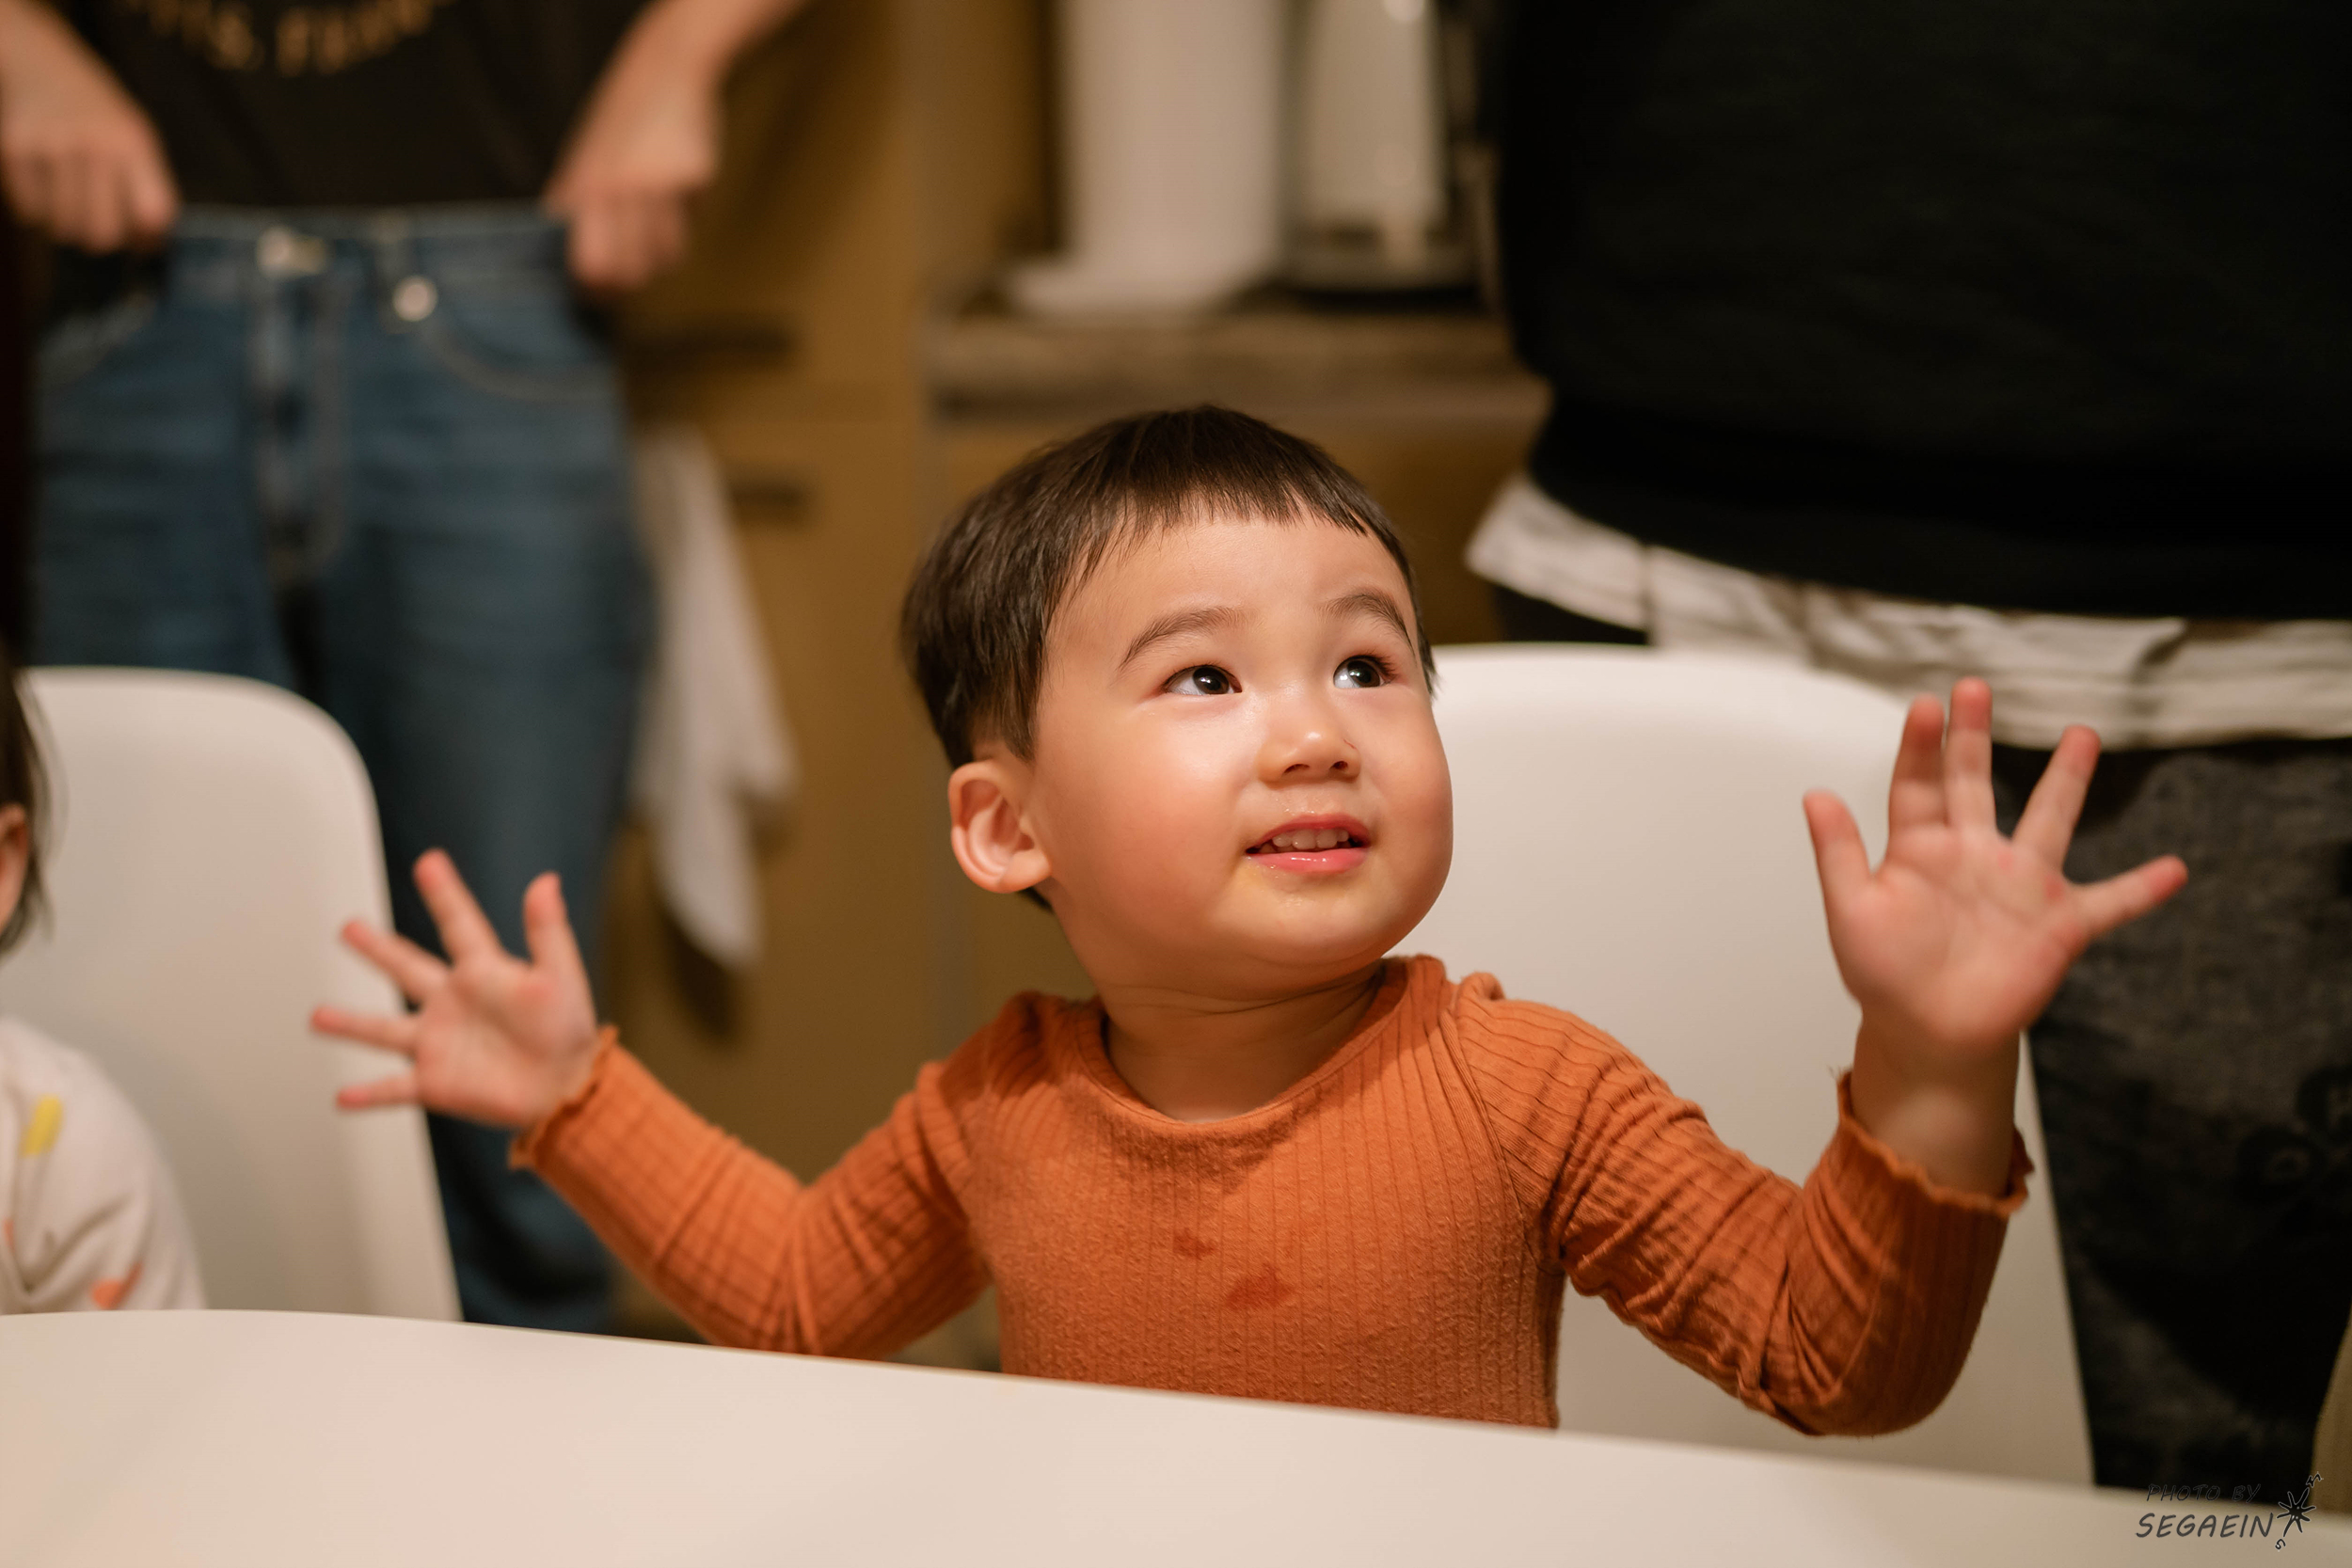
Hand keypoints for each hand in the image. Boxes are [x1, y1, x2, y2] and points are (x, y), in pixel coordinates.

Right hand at [0, 0, 177, 250]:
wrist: (40, 63)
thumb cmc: (100, 116)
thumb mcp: (136, 138)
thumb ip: (148, 189)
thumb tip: (147, 248)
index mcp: (134, 143)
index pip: (152, 215)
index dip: (149, 238)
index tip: (141, 237)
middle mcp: (93, 144)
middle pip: (103, 233)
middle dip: (103, 241)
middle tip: (99, 228)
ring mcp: (49, 147)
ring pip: (63, 229)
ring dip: (68, 228)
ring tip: (71, 203)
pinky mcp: (13, 151)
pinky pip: (30, 213)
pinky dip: (39, 212)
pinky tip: (45, 188)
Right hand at [312, 851, 603, 1128]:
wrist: (569, 1089)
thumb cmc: (570, 1032)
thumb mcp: (560, 976)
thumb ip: (547, 932)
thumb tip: (546, 881)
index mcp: (484, 973)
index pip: (458, 925)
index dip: (444, 894)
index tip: (429, 862)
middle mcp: (453, 1004)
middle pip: (406, 969)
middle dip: (377, 949)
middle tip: (348, 927)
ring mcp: (439, 1043)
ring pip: (384, 1030)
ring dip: (350, 1023)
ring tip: (316, 1016)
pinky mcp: (436, 1083)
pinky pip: (393, 1089)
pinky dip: (368, 1094)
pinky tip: (342, 1097)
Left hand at [541, 5, 721, 293]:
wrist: (663, 74)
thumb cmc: (617, 124)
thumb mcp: (581, 161)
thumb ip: (572, 207)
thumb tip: (568, 261)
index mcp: (584, 190)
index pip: (591, 267)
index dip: (596, 289)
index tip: (599, 292)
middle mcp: (619, 192)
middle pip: (631, 273)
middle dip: (631, 283)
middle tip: (629, 277)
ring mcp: (658, 187)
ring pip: (668, 257)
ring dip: (663, 253)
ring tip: (655, 226)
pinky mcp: (693, 181)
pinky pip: (692, 223)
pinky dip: (686, 217)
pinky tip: (677, 191)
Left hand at [1803, 680, 2185, 1190]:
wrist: (1928, 1034)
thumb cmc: (1884, 975)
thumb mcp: (1851, 913)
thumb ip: (1838, 855)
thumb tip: (1814, 793)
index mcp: (1919, 850)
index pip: (1918, 785)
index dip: (1921, 746)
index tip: (1926, 704)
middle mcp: (1972, 855)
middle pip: (1973, 783)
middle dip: (1973, 736)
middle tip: (1975, 687)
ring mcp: (2019, 886)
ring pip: (2048, 820)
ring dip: (2067, 780)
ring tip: (2082, 733)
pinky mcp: (2057, 925)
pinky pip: (2110, 903)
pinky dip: (2142, 889)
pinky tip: (2176, 868)